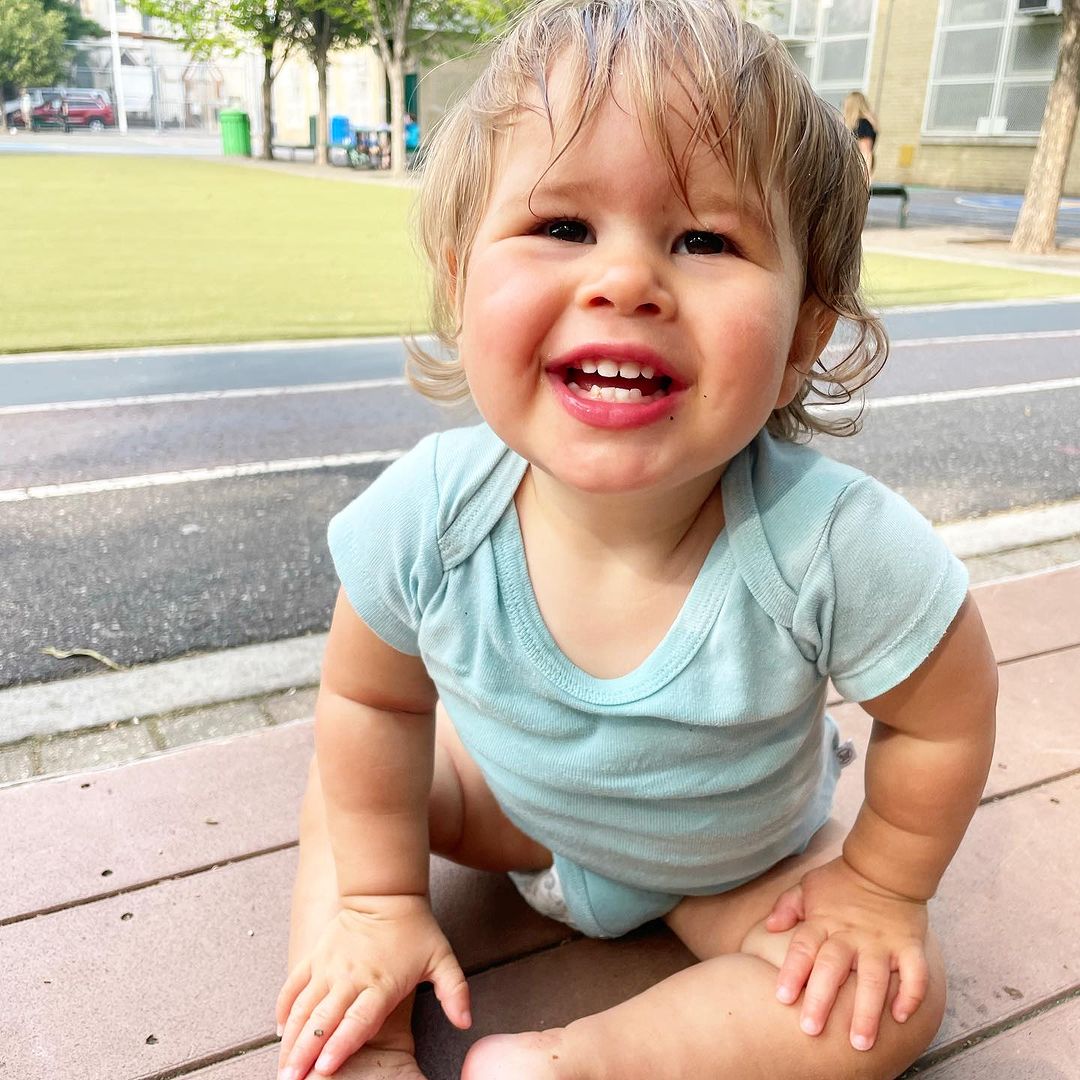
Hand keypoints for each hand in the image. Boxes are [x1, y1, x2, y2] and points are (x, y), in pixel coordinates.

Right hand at [275, 894, 470, 1078]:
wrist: (385, 891)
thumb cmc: (415, 929)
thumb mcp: (442, 958)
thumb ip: (455, 992)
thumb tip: (466, 1022)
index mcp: (380, 983)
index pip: (358, 1019)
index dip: (341, 1045)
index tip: (325, 1068)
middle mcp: (350, 977)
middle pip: (323, 1020)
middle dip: (305, 1053)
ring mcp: (329, 966)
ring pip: (303, 1007)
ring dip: (291, 1038)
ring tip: (282, 1067)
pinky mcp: (316, 956)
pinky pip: (293, 986)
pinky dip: (284, 1009)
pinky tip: (280, 1031)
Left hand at [765, 856, 928, 1051]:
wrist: (886, 865)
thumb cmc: (842, 880)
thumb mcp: (809, 885)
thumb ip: (788, 906)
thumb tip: (769, 927)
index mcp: (823, 921)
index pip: (803, 947)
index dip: (792, 971)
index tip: (782, 997)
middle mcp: (851, 935)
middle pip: (833, 968)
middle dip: (821, 999)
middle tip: (811, 1030)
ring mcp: (881, 941)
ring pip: (874, 979)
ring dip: (867, 1012)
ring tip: (860, 1042)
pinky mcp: (909, 945)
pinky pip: (915, 973)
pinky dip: (910, 995)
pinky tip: (900, 1016)